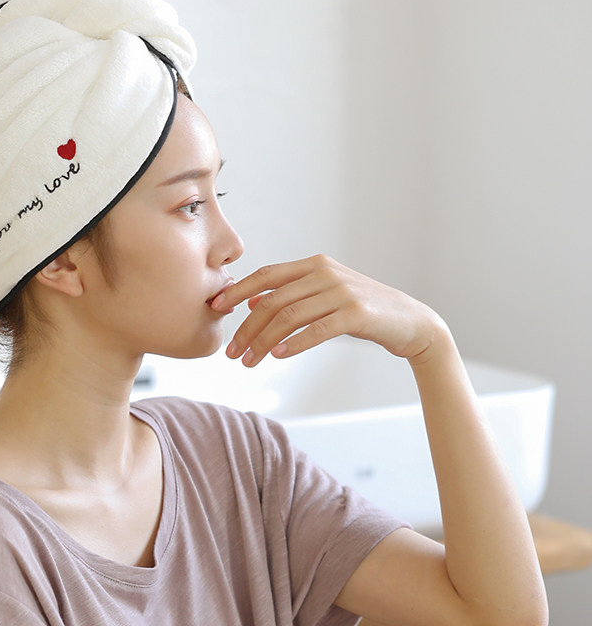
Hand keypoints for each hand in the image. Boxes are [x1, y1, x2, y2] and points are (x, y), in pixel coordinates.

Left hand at [210, 255, 446, 366]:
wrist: (410, 322)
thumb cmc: (363, 312)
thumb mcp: (323, 296)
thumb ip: (290, 294)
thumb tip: (250, 302)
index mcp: (314, 264)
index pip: (266, 274)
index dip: (237, 292)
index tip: (215, 310)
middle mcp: (325, 273)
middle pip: (273, 300)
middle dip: (246, 327)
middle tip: (232, 352)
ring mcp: (342, 291)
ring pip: (289, 316)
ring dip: (264, 341)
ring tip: (249, 361)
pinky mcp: (356, 313)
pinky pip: (317, 329)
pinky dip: (294, 343)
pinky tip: (279, 356)